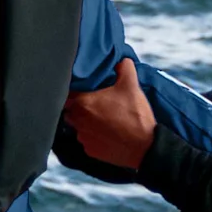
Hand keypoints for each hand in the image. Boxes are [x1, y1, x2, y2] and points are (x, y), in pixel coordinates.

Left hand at [63, 55, 158, 171]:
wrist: (144, 147)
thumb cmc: (135, 116)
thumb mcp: (132, 86)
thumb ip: (124, 68)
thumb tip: (121, 61)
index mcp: (83, 103)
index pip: (68, 92)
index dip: (75, 89)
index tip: (85, 88)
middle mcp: (77, 121)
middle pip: (70, 109)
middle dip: (79, 105)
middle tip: (95, 102)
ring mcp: (83, 138)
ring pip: (78, 125)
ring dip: (86, 121)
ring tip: (103, 118)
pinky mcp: (90, 150)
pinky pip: (87, 140)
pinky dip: (94, 136)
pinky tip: (106, 132)